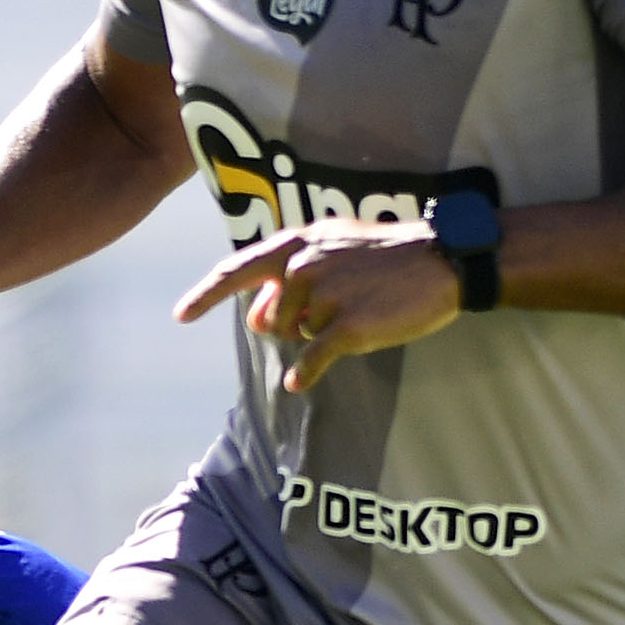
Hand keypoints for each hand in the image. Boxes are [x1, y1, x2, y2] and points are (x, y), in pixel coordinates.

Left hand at [174, 222, 456, 392]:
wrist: (443, 260)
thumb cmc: (389, 257)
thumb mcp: (336, 248)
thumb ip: (291, 276)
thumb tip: (257, 318)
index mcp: (299, 242)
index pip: (238, 269)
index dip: (206, 294)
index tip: (181, 315)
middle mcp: (304, 264)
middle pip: (270, 317)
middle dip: (293, 324)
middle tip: (340, 306)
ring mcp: (325, 295)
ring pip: (297, 335)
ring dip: (320, 334)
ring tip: (360, 311)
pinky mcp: (348, 326)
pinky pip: (312, 359)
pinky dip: (306, 372)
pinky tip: (302, 381)